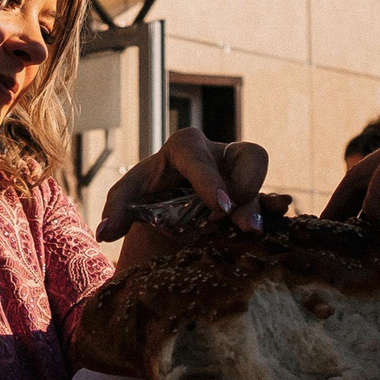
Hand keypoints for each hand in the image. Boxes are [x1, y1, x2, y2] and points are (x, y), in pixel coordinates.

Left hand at [96, 128, 269, 242]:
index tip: (220, 208)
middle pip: (249, 155)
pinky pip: (273, 195)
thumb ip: (117, 211)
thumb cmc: (147, 192)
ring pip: (264, 175)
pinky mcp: (253, 193)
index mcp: (185, 147)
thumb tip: (104, 232)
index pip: (199, 157)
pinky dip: (274, 209)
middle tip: (234, 219)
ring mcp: (240, 172)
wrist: (166, 202)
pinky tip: (275, 227)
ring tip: (251, 231)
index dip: (211, 181)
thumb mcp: (129, 198)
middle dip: (246, 187)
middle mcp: (219, 154)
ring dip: (260, 202)